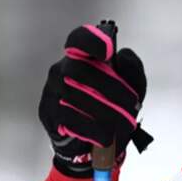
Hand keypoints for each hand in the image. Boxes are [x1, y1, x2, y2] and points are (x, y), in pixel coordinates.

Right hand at [38, 23, 151, 176]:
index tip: (109, 50)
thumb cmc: (113, 106)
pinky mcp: (48, 112)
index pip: (80, 39)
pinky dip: (93, 128)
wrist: (94, 141)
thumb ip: (132, 70)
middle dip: (111, 88)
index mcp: (83, 57)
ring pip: (74, 95)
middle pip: (80, 70)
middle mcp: (63, 69)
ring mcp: (52, 90)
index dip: (92, 41)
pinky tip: (106, 135)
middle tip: (133, 103)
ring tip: (124, 123)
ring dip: (105, 111)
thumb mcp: (132, 88)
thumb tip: (123, 56)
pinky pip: (69, 117)